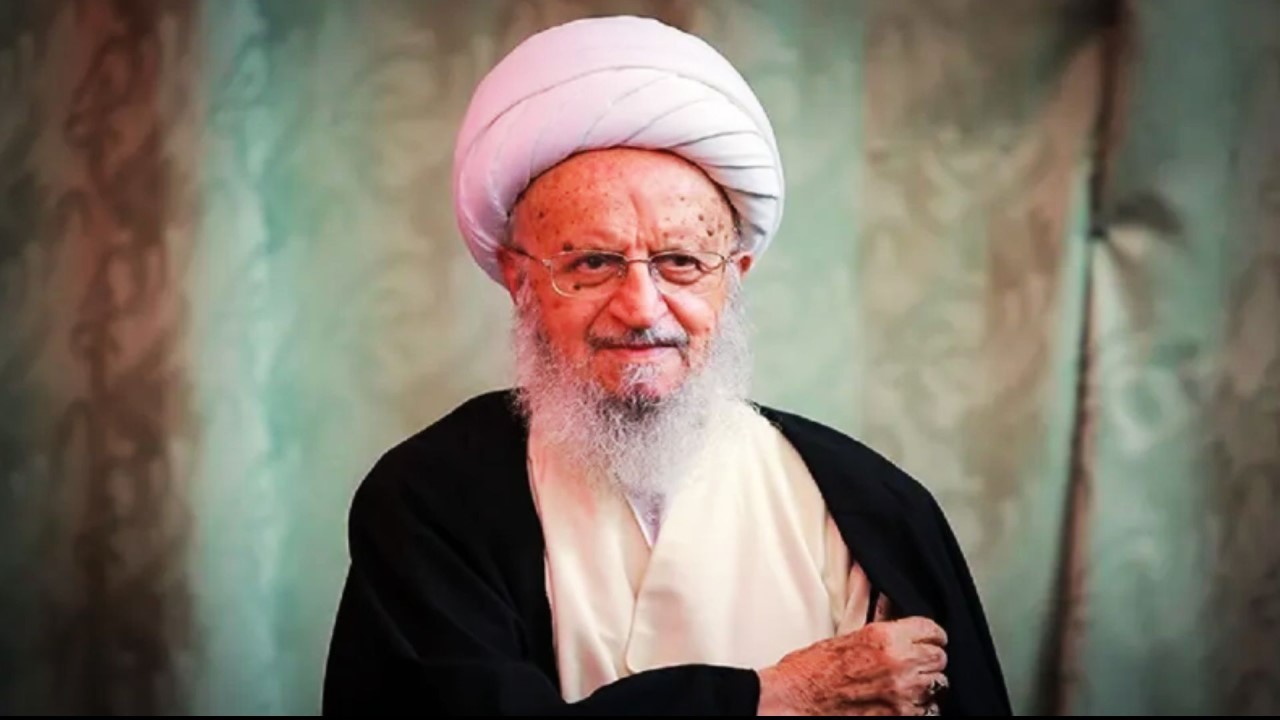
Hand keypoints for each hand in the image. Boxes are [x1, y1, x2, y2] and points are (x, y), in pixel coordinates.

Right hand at [756, 616, 948, 715]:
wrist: (795, 699)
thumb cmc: (812, 670)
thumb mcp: (846, 635)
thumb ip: (878, 624)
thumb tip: (890, 607)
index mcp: (885, 638)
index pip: (933, 630)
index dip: (930, 635)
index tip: (928, 639)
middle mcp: (899, 665)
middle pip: (939, 658)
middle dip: (928, 659)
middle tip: (913, 662)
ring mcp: (902, 696)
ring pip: (938, 686)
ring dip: (925, 684)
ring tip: (905, 684)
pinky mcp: (899, 717)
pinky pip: (929, 711)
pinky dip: (920, 707)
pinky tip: (902, 702)